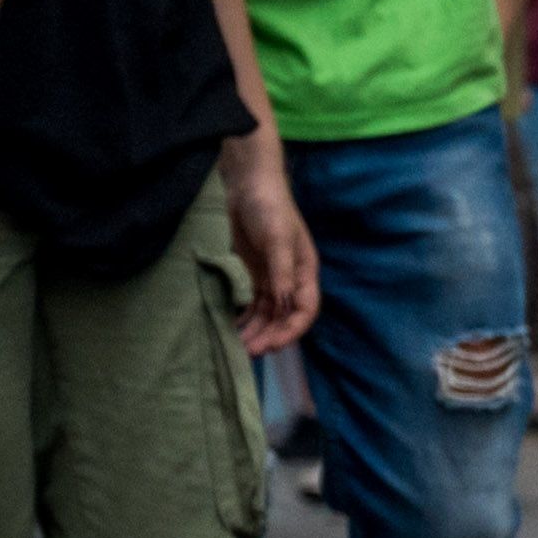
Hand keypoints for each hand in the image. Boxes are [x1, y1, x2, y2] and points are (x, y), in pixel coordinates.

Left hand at [222, 139, 318, 353]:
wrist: (249, 186)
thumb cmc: (270, 208)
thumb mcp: (278, 239)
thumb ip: (281, 272)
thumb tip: (284, 305)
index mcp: (304, 273)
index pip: (304, 310)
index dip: (291, 331)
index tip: (272, 344)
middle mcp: (291, 280)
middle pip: (284, 318)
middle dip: (268, 336)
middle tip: (248, 351)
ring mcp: (272, 278)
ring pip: (267, 314)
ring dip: (255, 331)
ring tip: (237, 346)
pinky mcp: (255, 275)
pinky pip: (252, 304)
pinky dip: (245, 318)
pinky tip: (233, 328)